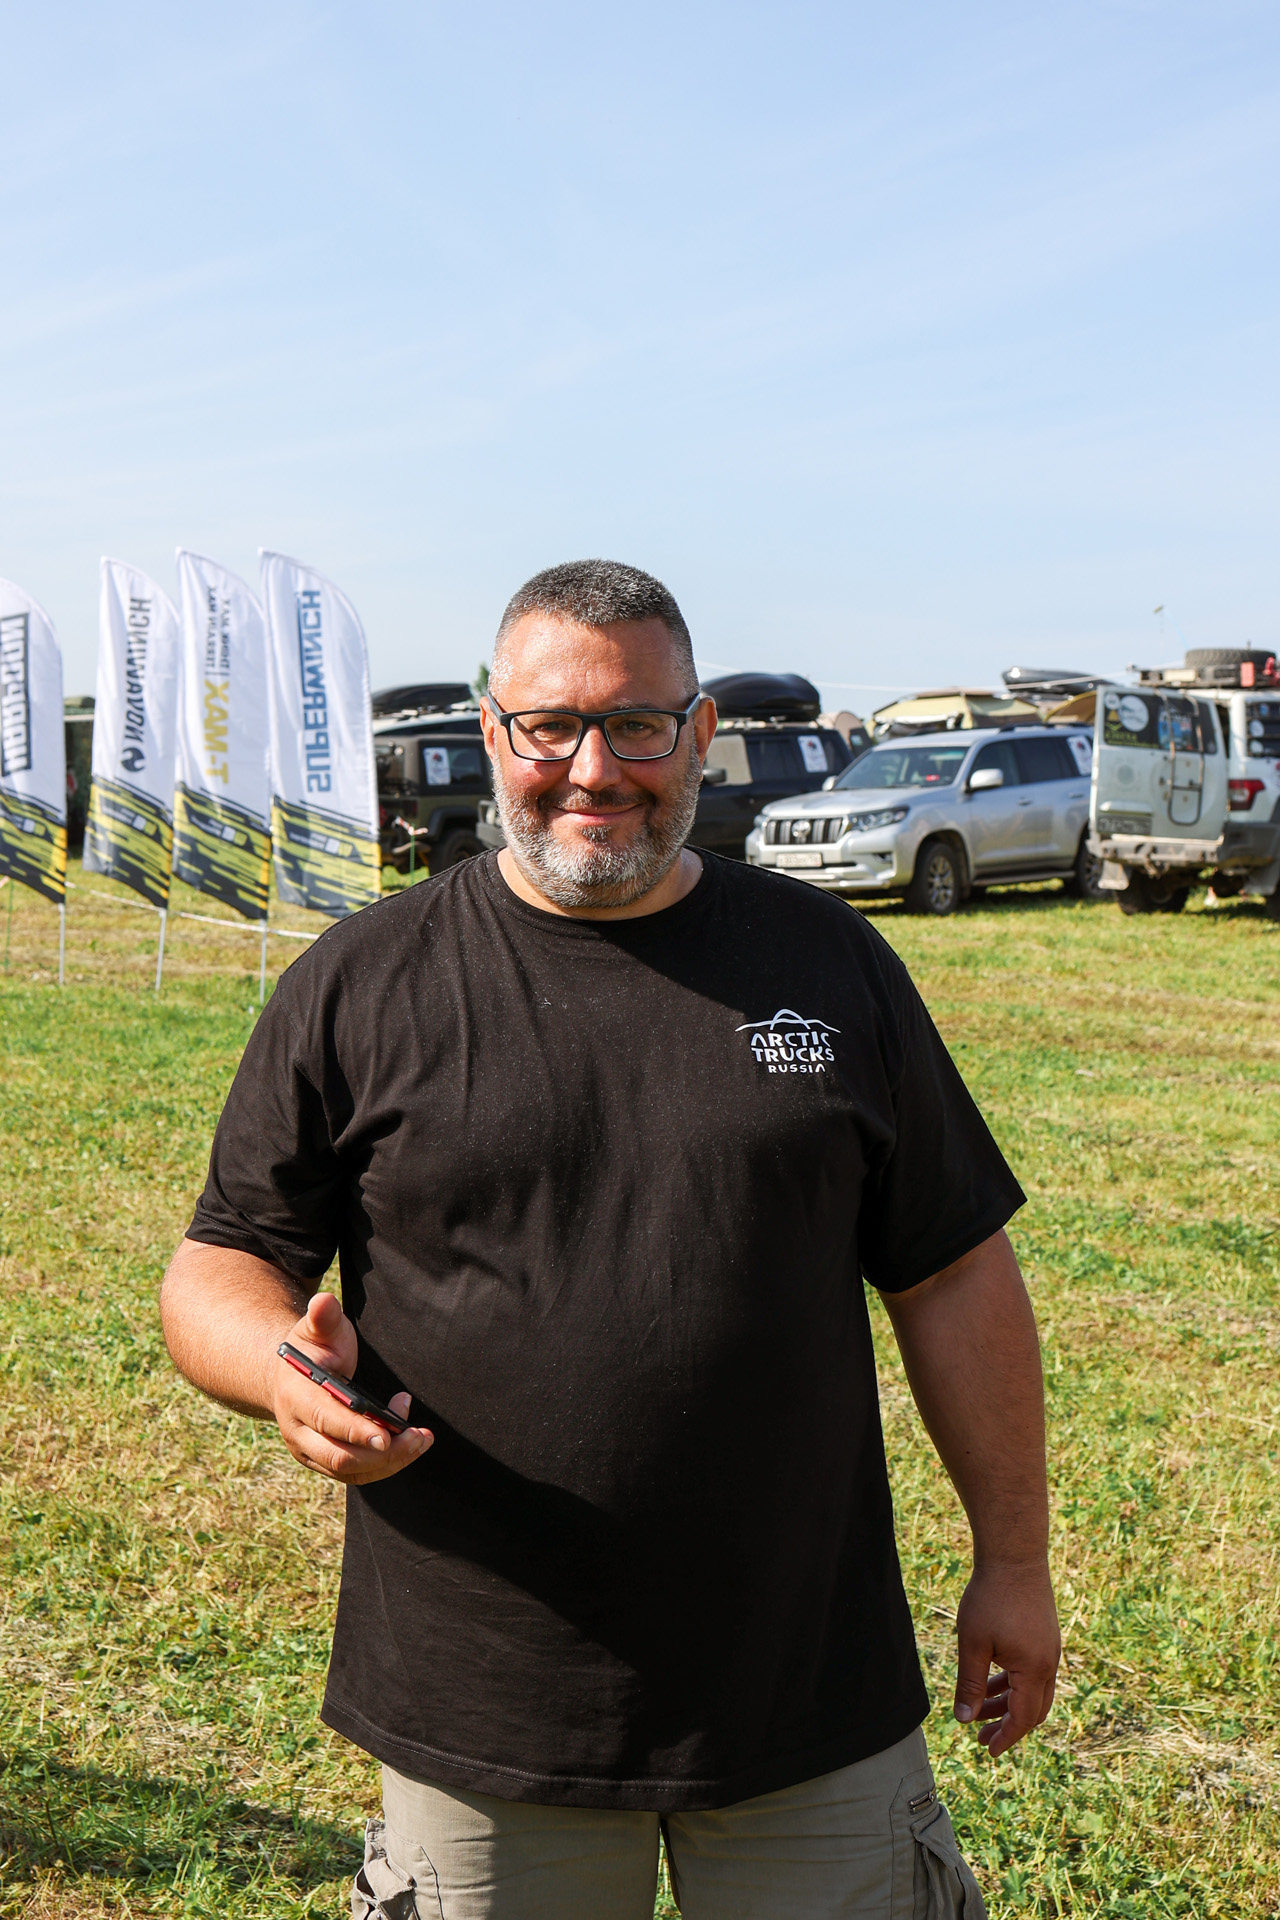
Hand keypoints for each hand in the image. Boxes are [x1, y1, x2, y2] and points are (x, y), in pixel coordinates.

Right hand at [270, 1291, 432, 1484]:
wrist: (289, 1378)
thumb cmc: (311, 1349)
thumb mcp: (316, 1329)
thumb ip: (323, 1317)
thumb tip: (324, 1301)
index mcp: (295, 1398)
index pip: (324, 1419)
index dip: (355, 1430)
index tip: (385, 1436)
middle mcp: (297, 1432)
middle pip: (339, 1455)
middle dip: (382, 1452)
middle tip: (418, 1436)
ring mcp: (310, 1452)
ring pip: (350, 1471)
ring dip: (390, 1461)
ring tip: (422, 1439)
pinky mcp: (325, 1462)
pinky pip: (357, 1475)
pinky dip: (385, 1464)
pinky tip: (409, 1444)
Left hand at [953, 1560, 1059, 1757]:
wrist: (1014, 1555)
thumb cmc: (990, 1597)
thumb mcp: (973, 1644)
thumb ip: (970, 1684)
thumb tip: (964, 1720)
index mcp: (1034, 1670)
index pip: (1023, 1719)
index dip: (1005, 1738)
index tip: (987, 1752)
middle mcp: (1049, 1663)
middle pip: (1033, 1710)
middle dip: (1007, 1725)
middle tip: (980, 1735)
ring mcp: (1050, 1649)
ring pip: (1032, 1691)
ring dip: (1008, 1703)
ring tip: (980, 1710)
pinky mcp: (1045, 1636)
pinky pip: (1032, 1672)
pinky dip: (1013, 1683)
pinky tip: (992, 1680)